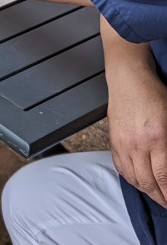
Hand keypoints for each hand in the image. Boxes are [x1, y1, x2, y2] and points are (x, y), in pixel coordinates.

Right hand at [103, 19, 166, 207]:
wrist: (127, 78)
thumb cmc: (153, 93)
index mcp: (156, 138)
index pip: (163, 178)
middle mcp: (137, 144)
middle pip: (147, 182)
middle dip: (160, 197)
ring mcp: (122, 143)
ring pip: (133, 177)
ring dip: (145, 190)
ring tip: (156, 194)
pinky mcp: (113, 139)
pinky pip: (120, 167)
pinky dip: (130, 178)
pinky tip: (138, 180)